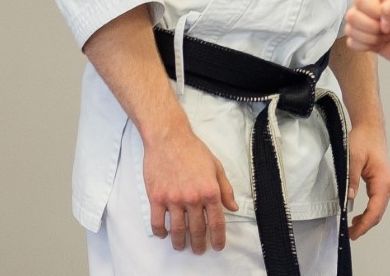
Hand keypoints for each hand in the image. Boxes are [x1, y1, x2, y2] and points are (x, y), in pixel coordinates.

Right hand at [142, 125, 239, 253]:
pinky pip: (158, 223)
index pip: (216, 222)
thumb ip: (225, 189)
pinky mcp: (156, 198)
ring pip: (177, 231)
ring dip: (180, 243)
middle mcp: (193, 198)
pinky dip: (161, 233)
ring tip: (183, 247)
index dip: (218, 238)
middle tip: (200, 250)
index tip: (218, 246)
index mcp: (210, 191)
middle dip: (200, 244)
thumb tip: (232, 207)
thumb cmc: (193, 150)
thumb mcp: (216, 167)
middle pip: (197, 230)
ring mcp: (173, 199)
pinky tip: (165, 235)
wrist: (169, 139)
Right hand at [345, 0, 389, 72]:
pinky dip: (366, 47)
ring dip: (370, 38)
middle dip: (371, 27)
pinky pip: (351, 43)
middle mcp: (371, 6)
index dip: (374, 12)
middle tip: (389, 29)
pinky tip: (381, 44)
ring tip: (387, 36)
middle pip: (351, 15)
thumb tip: (381, 19)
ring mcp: (367, 23)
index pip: (360, 0)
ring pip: (350, 30)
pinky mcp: (365, 39)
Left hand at [345, 123, 389, 239]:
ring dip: (366, 220)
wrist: (370, 129)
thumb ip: (352, 179)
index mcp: (383, 182)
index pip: (375, 210)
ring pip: (378, 209)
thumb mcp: (353, 158)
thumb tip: (349, 199)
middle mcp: (387, 186)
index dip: (364, 225)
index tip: (352, 233)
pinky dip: (368, 212)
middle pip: (378, 213)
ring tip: (351, 227)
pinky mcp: (380, 184)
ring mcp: (385, 185)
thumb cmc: (363, 140)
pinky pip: (376, 203)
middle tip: (349, 234)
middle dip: (365, 226)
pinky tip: (358, 216)